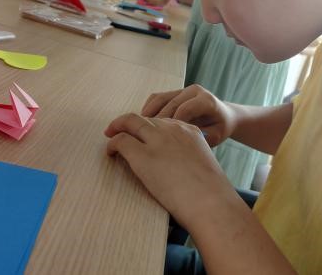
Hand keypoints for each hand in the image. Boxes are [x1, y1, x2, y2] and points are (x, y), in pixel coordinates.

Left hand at [104, 113, 235, 226]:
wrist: (210, 202)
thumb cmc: (210, 192)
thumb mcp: (202, 161)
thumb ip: (189, 155)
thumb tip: (176, 165)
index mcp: (189, 130)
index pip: (162, 121)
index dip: (149, 127)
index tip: (142, 135)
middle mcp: (172, 130)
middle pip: (144, 118)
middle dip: (130, 123)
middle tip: (118, 130)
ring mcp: (157, 141)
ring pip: (130, 122)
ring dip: (118, 128)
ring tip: (111, 136)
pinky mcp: (142, 156)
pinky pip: (121, 141)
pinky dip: (113, 144)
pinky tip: (111, 151)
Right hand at [141, 84, 235, 146]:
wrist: (224, 115)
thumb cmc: (219, 128)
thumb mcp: (216, 136)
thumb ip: (201, 137)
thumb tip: (183, 142)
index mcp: (206, 101)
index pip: (185, 109)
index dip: (173, 124)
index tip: (164, 139)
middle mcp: (194, 91)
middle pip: (171, 104)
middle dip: (158, 121)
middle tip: (145, 137)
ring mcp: (183, 90)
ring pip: (161, 98)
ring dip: (149, 114)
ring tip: (139, 129)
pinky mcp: (175, 92)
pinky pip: (158, 97)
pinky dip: (149, 108)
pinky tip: (143, 122)